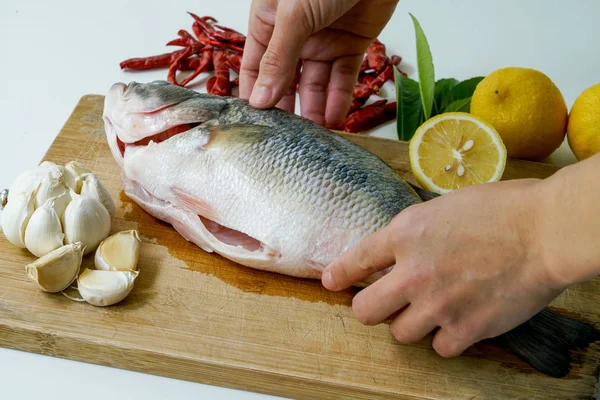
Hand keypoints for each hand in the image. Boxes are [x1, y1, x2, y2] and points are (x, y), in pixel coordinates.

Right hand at [239, 0, 398, 127]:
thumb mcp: (293, 16)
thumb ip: (278, 58)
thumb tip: (260, 98)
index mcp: (269, 23)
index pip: (257, 66)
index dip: (256, 95)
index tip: (257, 125)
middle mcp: (294, 36)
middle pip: (287, 81)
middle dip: (288, 108)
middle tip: (287, 138)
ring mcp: (323, 42)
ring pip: (316, 84)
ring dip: (315, 109)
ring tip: (314, 137)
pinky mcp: (351, 46)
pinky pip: (343, 78)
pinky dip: (341, 99)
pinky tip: (336, 120)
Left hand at [321, 179, 567, 356]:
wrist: (545, 230)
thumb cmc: (502, 208)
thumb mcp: (443, 207)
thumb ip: (416, 233)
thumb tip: (403, 250)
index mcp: (405, 234)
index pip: (356, 260)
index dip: (340, 274)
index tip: (331, 282)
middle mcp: (413, 272)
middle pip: (365, 312)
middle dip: (370, 309)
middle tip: (383, 306)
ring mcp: (437, 304)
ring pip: (400, 334)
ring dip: (411, 324)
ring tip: (431, 311)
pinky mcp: (466, 328)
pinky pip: (439, 348)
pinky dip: (446, 339)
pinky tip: (459, 323)